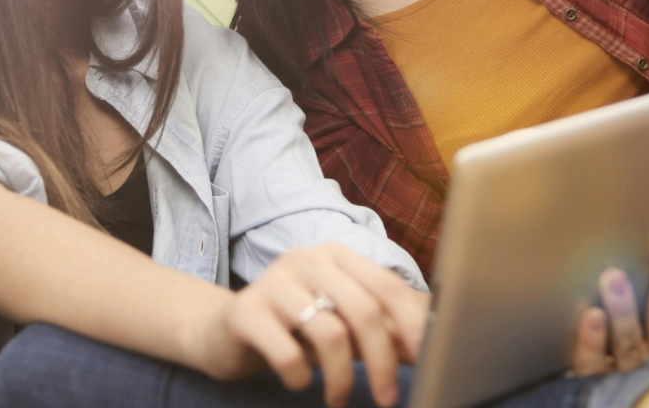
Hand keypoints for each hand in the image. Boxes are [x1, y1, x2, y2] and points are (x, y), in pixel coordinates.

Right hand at [197, 243, 428, 407]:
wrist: (222, 330)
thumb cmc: (292, 325)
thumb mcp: (338, 320)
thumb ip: (378, 328)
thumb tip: (425, 346)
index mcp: (337, 255)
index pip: (387, 287)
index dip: (412, 326)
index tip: (425, 361)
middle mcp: (308, 259)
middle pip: (363, 310)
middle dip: (382, 361)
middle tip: (387, 398)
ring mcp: (275, 281)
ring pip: (330, 332)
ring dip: (342, 377)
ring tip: (337, 398)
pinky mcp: (247, 311)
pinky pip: (288, 353)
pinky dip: (301, 377)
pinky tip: (300, 381)